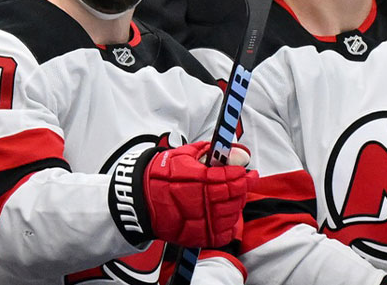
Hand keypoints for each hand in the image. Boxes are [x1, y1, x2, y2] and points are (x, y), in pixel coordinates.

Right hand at [108, 141, 254, 247]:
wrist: (139, 200)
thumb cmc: (160, 175)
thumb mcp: (183, 155)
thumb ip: (211, 153)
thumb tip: (237, 151)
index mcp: (197, 179)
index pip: (229, 177)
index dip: (242, 174)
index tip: (247, 172)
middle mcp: (200, 201)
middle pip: (234, 195)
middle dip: (241, 188)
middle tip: (243, 182)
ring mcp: (200, 221)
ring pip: (232, 214)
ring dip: (236, 204)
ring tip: (230, 197)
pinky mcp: (198, 236)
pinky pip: (225, 232)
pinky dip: (230, 223)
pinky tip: (224, 214)